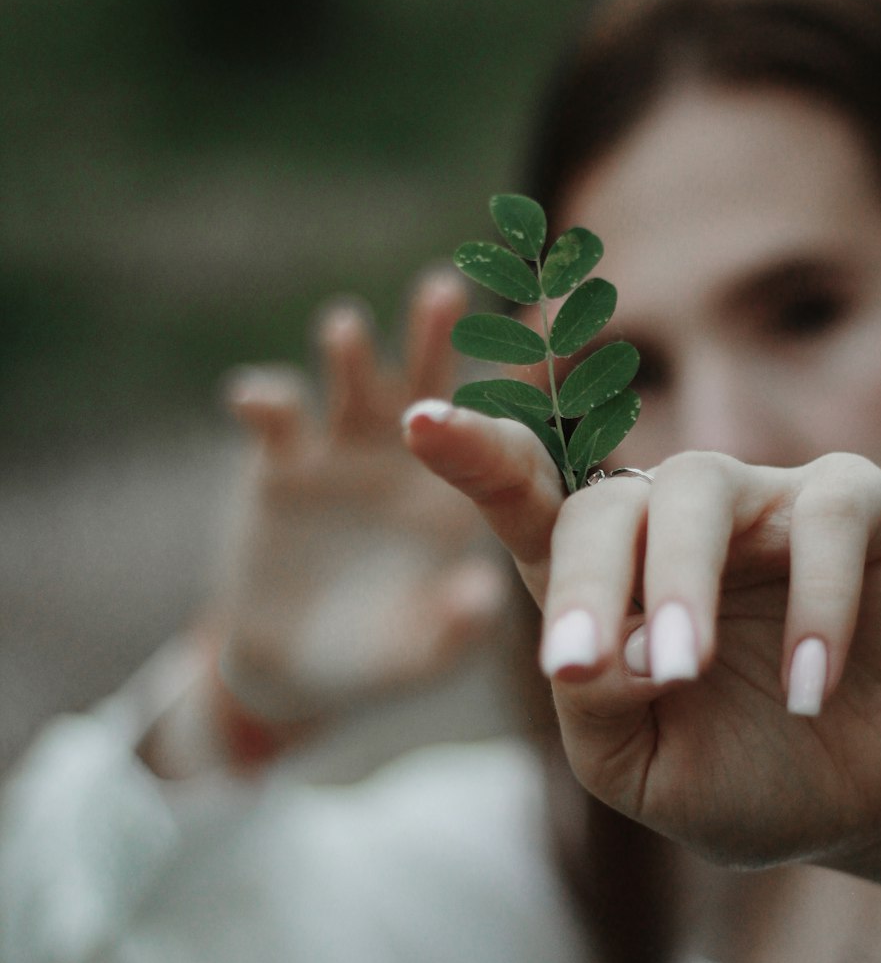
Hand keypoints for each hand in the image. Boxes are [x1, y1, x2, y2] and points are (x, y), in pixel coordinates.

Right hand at [209, 272, 506, 726]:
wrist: (297, 669)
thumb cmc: (379, 656)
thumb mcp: (420, 653)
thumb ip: (453, 628)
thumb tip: (481, 596)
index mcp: (461, 493)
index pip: (498, 432)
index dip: (521, 387)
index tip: (543, 344)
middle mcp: (409, 456)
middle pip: (428, 377)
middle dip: (434, 332)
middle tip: (444, 292)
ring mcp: (343, 453)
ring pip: (352, 383)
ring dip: (350, 352)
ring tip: (346, 331)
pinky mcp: (280, 466)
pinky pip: (275, 420)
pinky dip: (265, 400)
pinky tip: (256, 402)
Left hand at [404, 404, 880, 928]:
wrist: (876, 804)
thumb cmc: (745, 778)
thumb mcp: (639, 771)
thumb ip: (595, 710)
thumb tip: (604, 647)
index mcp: (604, 580)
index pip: (527, 506)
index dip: (476, 457)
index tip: (419, 422)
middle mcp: (671, 524)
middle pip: (600, 509)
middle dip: (586, 585)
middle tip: (585, 670)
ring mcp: (760, 503)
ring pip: (695, 491)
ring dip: (680, 584)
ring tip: (682, 672)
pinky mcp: (854, 502)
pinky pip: (822, 519)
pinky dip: (815, 602)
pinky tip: (811, 687)